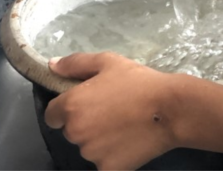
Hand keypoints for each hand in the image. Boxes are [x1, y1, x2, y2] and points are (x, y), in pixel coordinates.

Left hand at [45, 53, 180, 170]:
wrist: (169, 109)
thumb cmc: (138, 82)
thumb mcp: (107, 62)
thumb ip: (75, 63)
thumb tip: (52, 66)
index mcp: (72, 106)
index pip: (52, 115)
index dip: (65, 109)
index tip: (84, 104)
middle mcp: (76, 132)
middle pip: (71, 131)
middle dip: (85, 122)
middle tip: (110, 110)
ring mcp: (91, 154)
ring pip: (87, 147)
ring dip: (98, 139)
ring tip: (123, 124)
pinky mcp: (108, 169)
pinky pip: (103, 162)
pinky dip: (113, 155)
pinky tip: (128, 140)